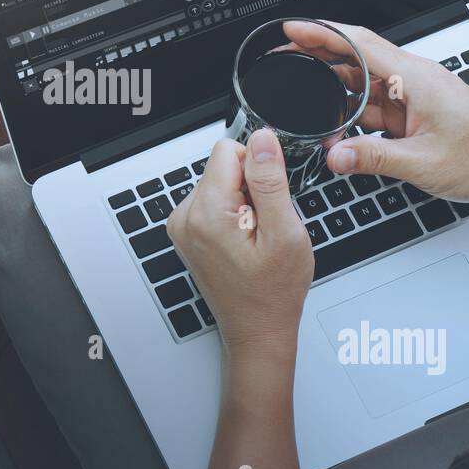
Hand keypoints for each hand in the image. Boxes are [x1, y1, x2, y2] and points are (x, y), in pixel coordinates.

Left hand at [166, 130, 313, 355]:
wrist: (257, 329)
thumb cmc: (272, 292)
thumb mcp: (285, 233)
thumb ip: (270, 181)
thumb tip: (261, 139)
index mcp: (206, 212)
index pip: (228, 150)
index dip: (259, 169)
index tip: (269, 200)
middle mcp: (185, 216)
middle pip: (223, 167)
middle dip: (251, 188)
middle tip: (264, 227)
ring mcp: (183, 226)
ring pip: (220, 183)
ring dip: (243, 203)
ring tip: (255, 239)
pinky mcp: (187, 233)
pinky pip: (214, 202)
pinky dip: (233, 215)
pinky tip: (244, 242)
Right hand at [283, 20, 468, 200]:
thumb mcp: (424, 162)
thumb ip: (373, 159)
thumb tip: (335, 155)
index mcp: (414, 78)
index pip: (359, 43)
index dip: (323, 33)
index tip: (294, 28)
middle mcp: (413, 79)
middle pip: (356, 57)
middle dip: (319, 53)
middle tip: (285, 54)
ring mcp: (414, 95)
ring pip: (364, 82)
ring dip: (334, 86)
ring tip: (301, 89)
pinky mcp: (416, 111)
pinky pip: (376, 104)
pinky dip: (352, 110)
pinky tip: (335, 123)